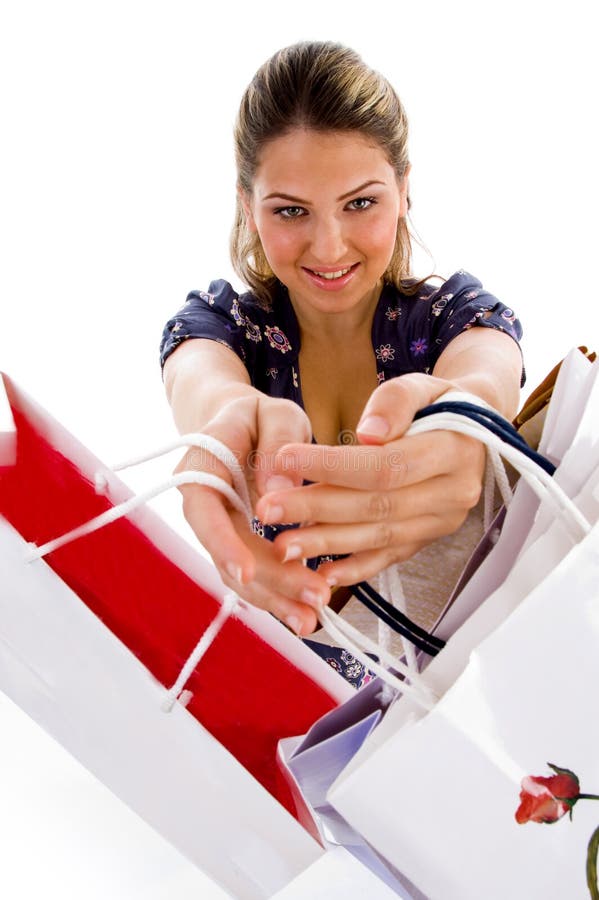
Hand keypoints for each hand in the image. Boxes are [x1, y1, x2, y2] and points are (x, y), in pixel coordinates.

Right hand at [174, 392, 331, 634]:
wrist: (242, 424)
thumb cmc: (259, 415)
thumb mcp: (275, 412)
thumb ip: (278, 441)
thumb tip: (278, 489)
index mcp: (200, 467)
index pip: (204, 512)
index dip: (223, 544)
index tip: (247, 572)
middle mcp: (203, 505)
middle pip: (229, 552)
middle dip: (269, 581)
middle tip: (313, 598)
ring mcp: (219, 529)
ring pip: (241, 572)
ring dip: (275, 598)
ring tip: (312, 619)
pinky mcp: (239, 544)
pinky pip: (255, 573)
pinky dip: (278, 592)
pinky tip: (305, 612)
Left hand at [254, 374, 485, 585]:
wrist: (472, 435)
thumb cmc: (437, 404)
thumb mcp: (422, 386)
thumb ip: (395, 402)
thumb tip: (368, 433)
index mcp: (453, 451)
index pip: (385, 465)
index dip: (333, 466)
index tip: (284, 459)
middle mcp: (453, 493)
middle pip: (376, 506)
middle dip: (317, 509)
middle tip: (267, 509)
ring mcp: (440, 522)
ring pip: (378, 537)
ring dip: (327, 543)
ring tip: (281, 545)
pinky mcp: (426, 540)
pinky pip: (388, 558)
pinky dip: (354, 568)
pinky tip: (320, 574)